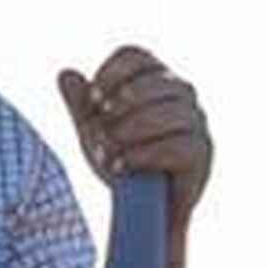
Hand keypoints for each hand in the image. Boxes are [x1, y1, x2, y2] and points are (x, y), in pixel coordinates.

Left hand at [57, 46, 212, 224]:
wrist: (144, 211)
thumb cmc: (124, 163)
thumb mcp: (95, 134)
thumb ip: (82, 106)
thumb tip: (66, 74)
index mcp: (156, 80)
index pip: (137, 56)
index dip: (112, 72)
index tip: (93, 99)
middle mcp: (182, 95)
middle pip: (154, 81)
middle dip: (121, 103)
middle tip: (99, 124)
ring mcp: (197, 123)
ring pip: (168, 112)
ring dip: (130, 130)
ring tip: (107, 149)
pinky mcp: (202, 154)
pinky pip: (176, 146)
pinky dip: (143, 155)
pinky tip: (120, 165)